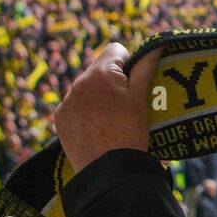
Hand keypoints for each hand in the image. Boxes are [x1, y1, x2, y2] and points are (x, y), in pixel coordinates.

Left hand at [55, 42, 161, 173]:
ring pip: (87, 88)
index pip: (115, 50)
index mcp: (101, 73)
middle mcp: (78, 82)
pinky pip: (75, 105)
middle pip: (99, 69)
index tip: (135, 81)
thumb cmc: (130, 131)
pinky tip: (97, 128)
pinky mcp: (60, 119)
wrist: (108, 171)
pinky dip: (86, 111)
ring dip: (98, 95)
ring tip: (112, 119)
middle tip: (126, 104)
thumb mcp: (142, 97)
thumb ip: (146, 67)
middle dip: (113, 80)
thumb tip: (157, 44)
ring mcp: (67, 101)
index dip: (129, 62)